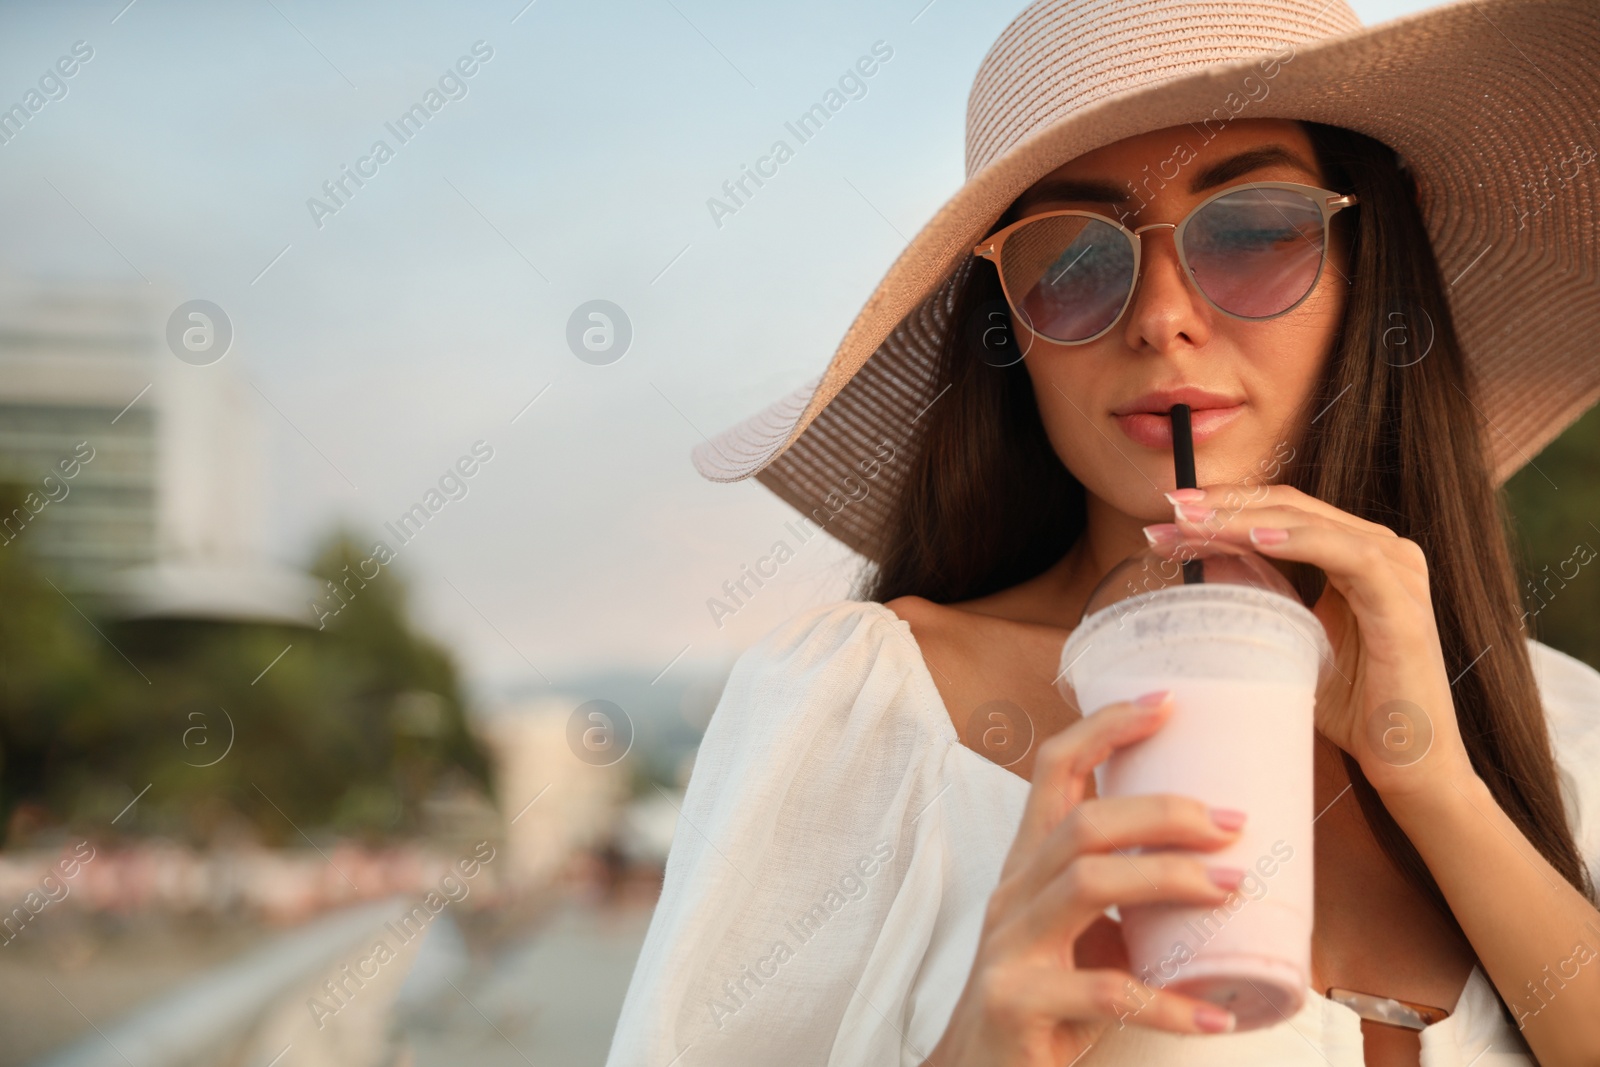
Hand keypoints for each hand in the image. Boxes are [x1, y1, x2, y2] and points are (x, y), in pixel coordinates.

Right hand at [924, 693, 1244, 1066]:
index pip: (1054, 771)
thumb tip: (1228, 865)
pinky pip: (1101, 993)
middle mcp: (1012, 895)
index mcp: (1028, 866)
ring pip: (1087, 885)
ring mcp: (1008, 948)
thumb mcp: (1076, 935)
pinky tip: (1212, 1016)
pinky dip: (1167, 1003)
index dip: (1106, 729)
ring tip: (1234, 886)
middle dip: (1164, 813)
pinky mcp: (1016, 1003)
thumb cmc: (1043, 1002)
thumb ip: (1126, 899)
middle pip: (1083, 825)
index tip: (1169, 704)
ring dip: (1170, 879)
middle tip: (1233, 822)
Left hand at [1150, 483, 1476, 798]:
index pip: (1281, 513)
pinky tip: (1256, 538)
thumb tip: (1203, 556)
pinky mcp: (1404, 604)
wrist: (1405, 762)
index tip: (1168, 512)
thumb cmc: (1352, 706)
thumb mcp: (1289, 638)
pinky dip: (1301, 542)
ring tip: (1197, 522)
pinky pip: (1350, 557)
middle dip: (1226, 505)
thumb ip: (1258, 593)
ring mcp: (1398, 573)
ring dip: (1248, 519)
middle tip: (1170, 508)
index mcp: (1355, 554)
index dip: (1226, 505)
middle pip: (1292, 508)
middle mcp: (1381, 552)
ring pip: (1312, 523)